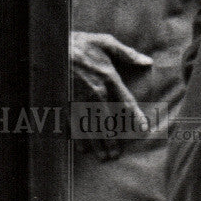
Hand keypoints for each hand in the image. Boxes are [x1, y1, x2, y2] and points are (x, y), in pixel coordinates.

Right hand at [70, 31, 151, 160]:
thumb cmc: (81, 43)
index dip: (135, 117)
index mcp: (109, 79)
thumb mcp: (106, 42)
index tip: (143, 130)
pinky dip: (77, 138)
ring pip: (91, 128)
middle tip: (116, 155)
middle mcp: (96, 93)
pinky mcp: (65, 102)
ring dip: (97, 144)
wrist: (52, 45)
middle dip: (113, 141)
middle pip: (108, 123)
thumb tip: (147, 61)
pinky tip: (80, 147)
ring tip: (103, 157)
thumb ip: (127, 54)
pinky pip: (73, 125)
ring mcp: (80, 100)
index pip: (126, 103)